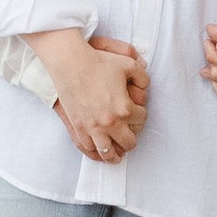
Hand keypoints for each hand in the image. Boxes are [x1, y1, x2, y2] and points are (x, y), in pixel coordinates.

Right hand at [32, 29, 149, 159]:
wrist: (70, 63)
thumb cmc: (97, 62)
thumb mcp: (128, 64)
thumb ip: (142, 76)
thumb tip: (145, 86)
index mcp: (124, 109)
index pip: (141, 119)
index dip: (141, 113)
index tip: (136, 110)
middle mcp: (110, 123)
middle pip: (129, 142)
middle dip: (131, 137)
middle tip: (129, 132)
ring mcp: (93, 128)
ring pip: (109, 153)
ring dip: (116, 153)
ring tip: (118, 152)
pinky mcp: (78, 128)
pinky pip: (89, 149)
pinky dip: (96, 152)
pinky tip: (100, 150)